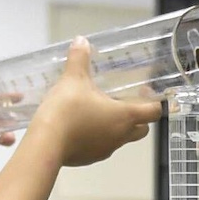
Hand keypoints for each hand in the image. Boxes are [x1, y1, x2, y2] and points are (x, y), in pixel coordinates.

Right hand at [15, 40, 159, 171]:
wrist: (45, 143)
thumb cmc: (67, 110)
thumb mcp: (73, 79)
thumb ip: (79, 59)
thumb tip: (81, 41)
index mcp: (124, 116)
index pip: (153, 112)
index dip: (153, 102)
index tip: (143, 91)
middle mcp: (120, 136)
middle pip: (141, 129)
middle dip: (138, 116)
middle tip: (122, 101)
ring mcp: (106, 150)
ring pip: (121, 139)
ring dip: (116, 126)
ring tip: (98, 110)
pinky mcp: (90, 158)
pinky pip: (102, 146)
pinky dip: (98, 137)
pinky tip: (82, 125)